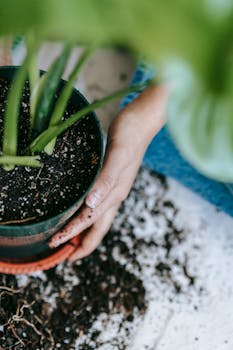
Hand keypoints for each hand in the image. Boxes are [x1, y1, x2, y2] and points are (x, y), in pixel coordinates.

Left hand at [48, 85, 166, 260]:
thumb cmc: (129, 136)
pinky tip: (81, 212)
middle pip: (98, 228)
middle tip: (64, 256)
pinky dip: (88, 215)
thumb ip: (106, 181)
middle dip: (81, 244)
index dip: (73, 236)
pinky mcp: (112, 179)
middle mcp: (115, 195)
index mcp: (114, 193)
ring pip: (98, 219)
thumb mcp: (117, 156)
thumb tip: (91, 205)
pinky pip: (99, 205)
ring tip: (72, 242)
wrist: (141, 121)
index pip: (90, 222)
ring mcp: (115, 188)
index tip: (56, 246)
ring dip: (84, 233)